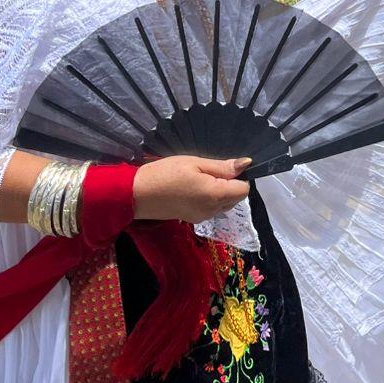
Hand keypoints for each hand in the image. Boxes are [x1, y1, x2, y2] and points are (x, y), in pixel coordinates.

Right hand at [133, 155, 250, 222]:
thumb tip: (246, 164)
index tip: (225, 167)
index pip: (244, 189)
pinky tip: (196, 188)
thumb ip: (222, 167)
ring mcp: (203, 217)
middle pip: (236, 198)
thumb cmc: (165, 174)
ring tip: (202, 178)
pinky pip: (213, 209)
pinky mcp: (194, 219)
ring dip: (222, 192)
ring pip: (225, 205)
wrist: (137, 195)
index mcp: (215, 195)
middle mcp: (213, 210)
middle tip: (211, 170)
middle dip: (231, 184)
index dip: (240, 176)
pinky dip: (212, 199)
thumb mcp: (194, 163)